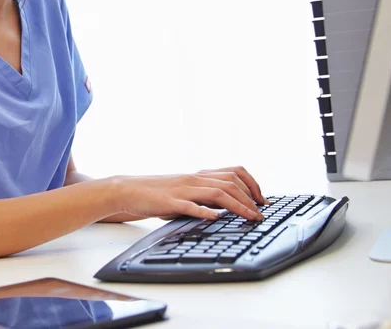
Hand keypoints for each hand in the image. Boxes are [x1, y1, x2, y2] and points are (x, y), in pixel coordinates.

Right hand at [113, 166, 266, 220]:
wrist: (128, 190)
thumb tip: (226, 207)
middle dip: (250, 198)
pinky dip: (205, 211)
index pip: (233, 172)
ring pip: (216, 192)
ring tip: (250, 217)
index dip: (252, 184)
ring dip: (238, 205)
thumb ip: (203, 195)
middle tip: (261, 214)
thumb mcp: (184, 191)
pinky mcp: (169, 202)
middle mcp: (193, 179)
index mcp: (198, 176)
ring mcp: (182, 190)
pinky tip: (215, 217)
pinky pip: (189, 205)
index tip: (262, 200)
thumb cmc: (156, 193)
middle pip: (230, 182)